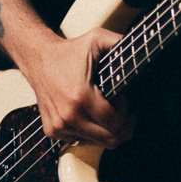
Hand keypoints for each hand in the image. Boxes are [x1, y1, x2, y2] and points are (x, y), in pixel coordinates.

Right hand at [19, 25, 133, 147]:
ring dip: (106, 129)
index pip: (115, 123)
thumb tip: (142, 44)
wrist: (38, 58)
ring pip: (97, 143)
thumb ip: (120, 41)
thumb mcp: (96, 39)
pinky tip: (90, 114)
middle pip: (110, 140)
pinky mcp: (52, 131)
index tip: (123, 98)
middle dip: (123, 127)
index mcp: (80, 97)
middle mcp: (68, 115)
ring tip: (106, 110)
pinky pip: (81, 140)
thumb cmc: (69, 51)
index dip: (126, 114)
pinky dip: (90, 131)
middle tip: (124, 111)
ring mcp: (59, 126)